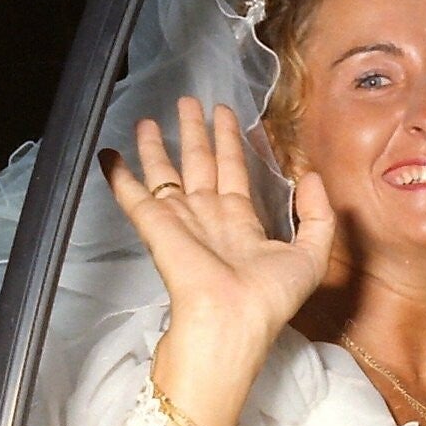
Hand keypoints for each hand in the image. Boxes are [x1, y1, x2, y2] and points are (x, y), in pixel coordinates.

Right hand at [102, 97, 334, 425]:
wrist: (231, 325)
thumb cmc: (270, 299)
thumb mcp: (312, 256)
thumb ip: (317, 215)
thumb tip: (310, 176)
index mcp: (242, 225)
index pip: (234, 174)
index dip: (231, 143)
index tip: (227, 115)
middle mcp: (209, 220)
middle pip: (200, 166)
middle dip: (195, 133)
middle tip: (188, 101)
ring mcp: (180, 223)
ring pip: (166, 174)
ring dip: (157, 146)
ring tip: (149, 117)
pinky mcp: (156, 228)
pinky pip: (134, 196)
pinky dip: (119, 175)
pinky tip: (108, 153)